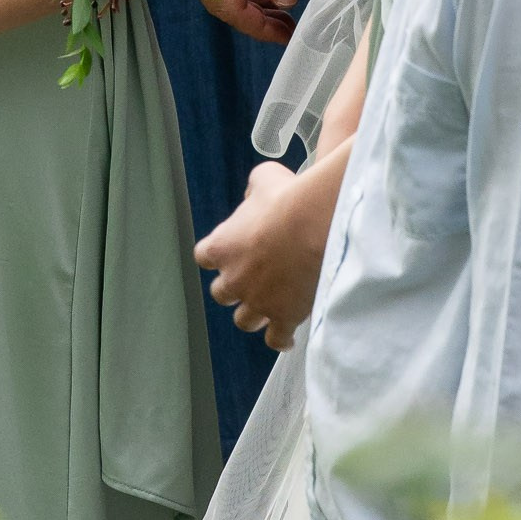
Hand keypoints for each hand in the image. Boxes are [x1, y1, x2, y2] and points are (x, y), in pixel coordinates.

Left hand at [194, 157, 332, 351]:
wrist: (316, 226)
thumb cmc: (287, 198)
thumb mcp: (263, 179)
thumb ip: (253, 191)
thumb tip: (254, 197)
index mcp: (221, 247)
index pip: (205, 257)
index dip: (218, 256)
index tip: (231, 252)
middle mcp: (234, 279)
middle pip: (222, 294)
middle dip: (235, 288)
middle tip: (252, 280)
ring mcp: (257, 302)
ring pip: (244, 321)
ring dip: (253, 314)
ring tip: (268, 308)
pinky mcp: (283, 317)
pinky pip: (276, 339)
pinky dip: (280, 339)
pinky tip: (287, 337)